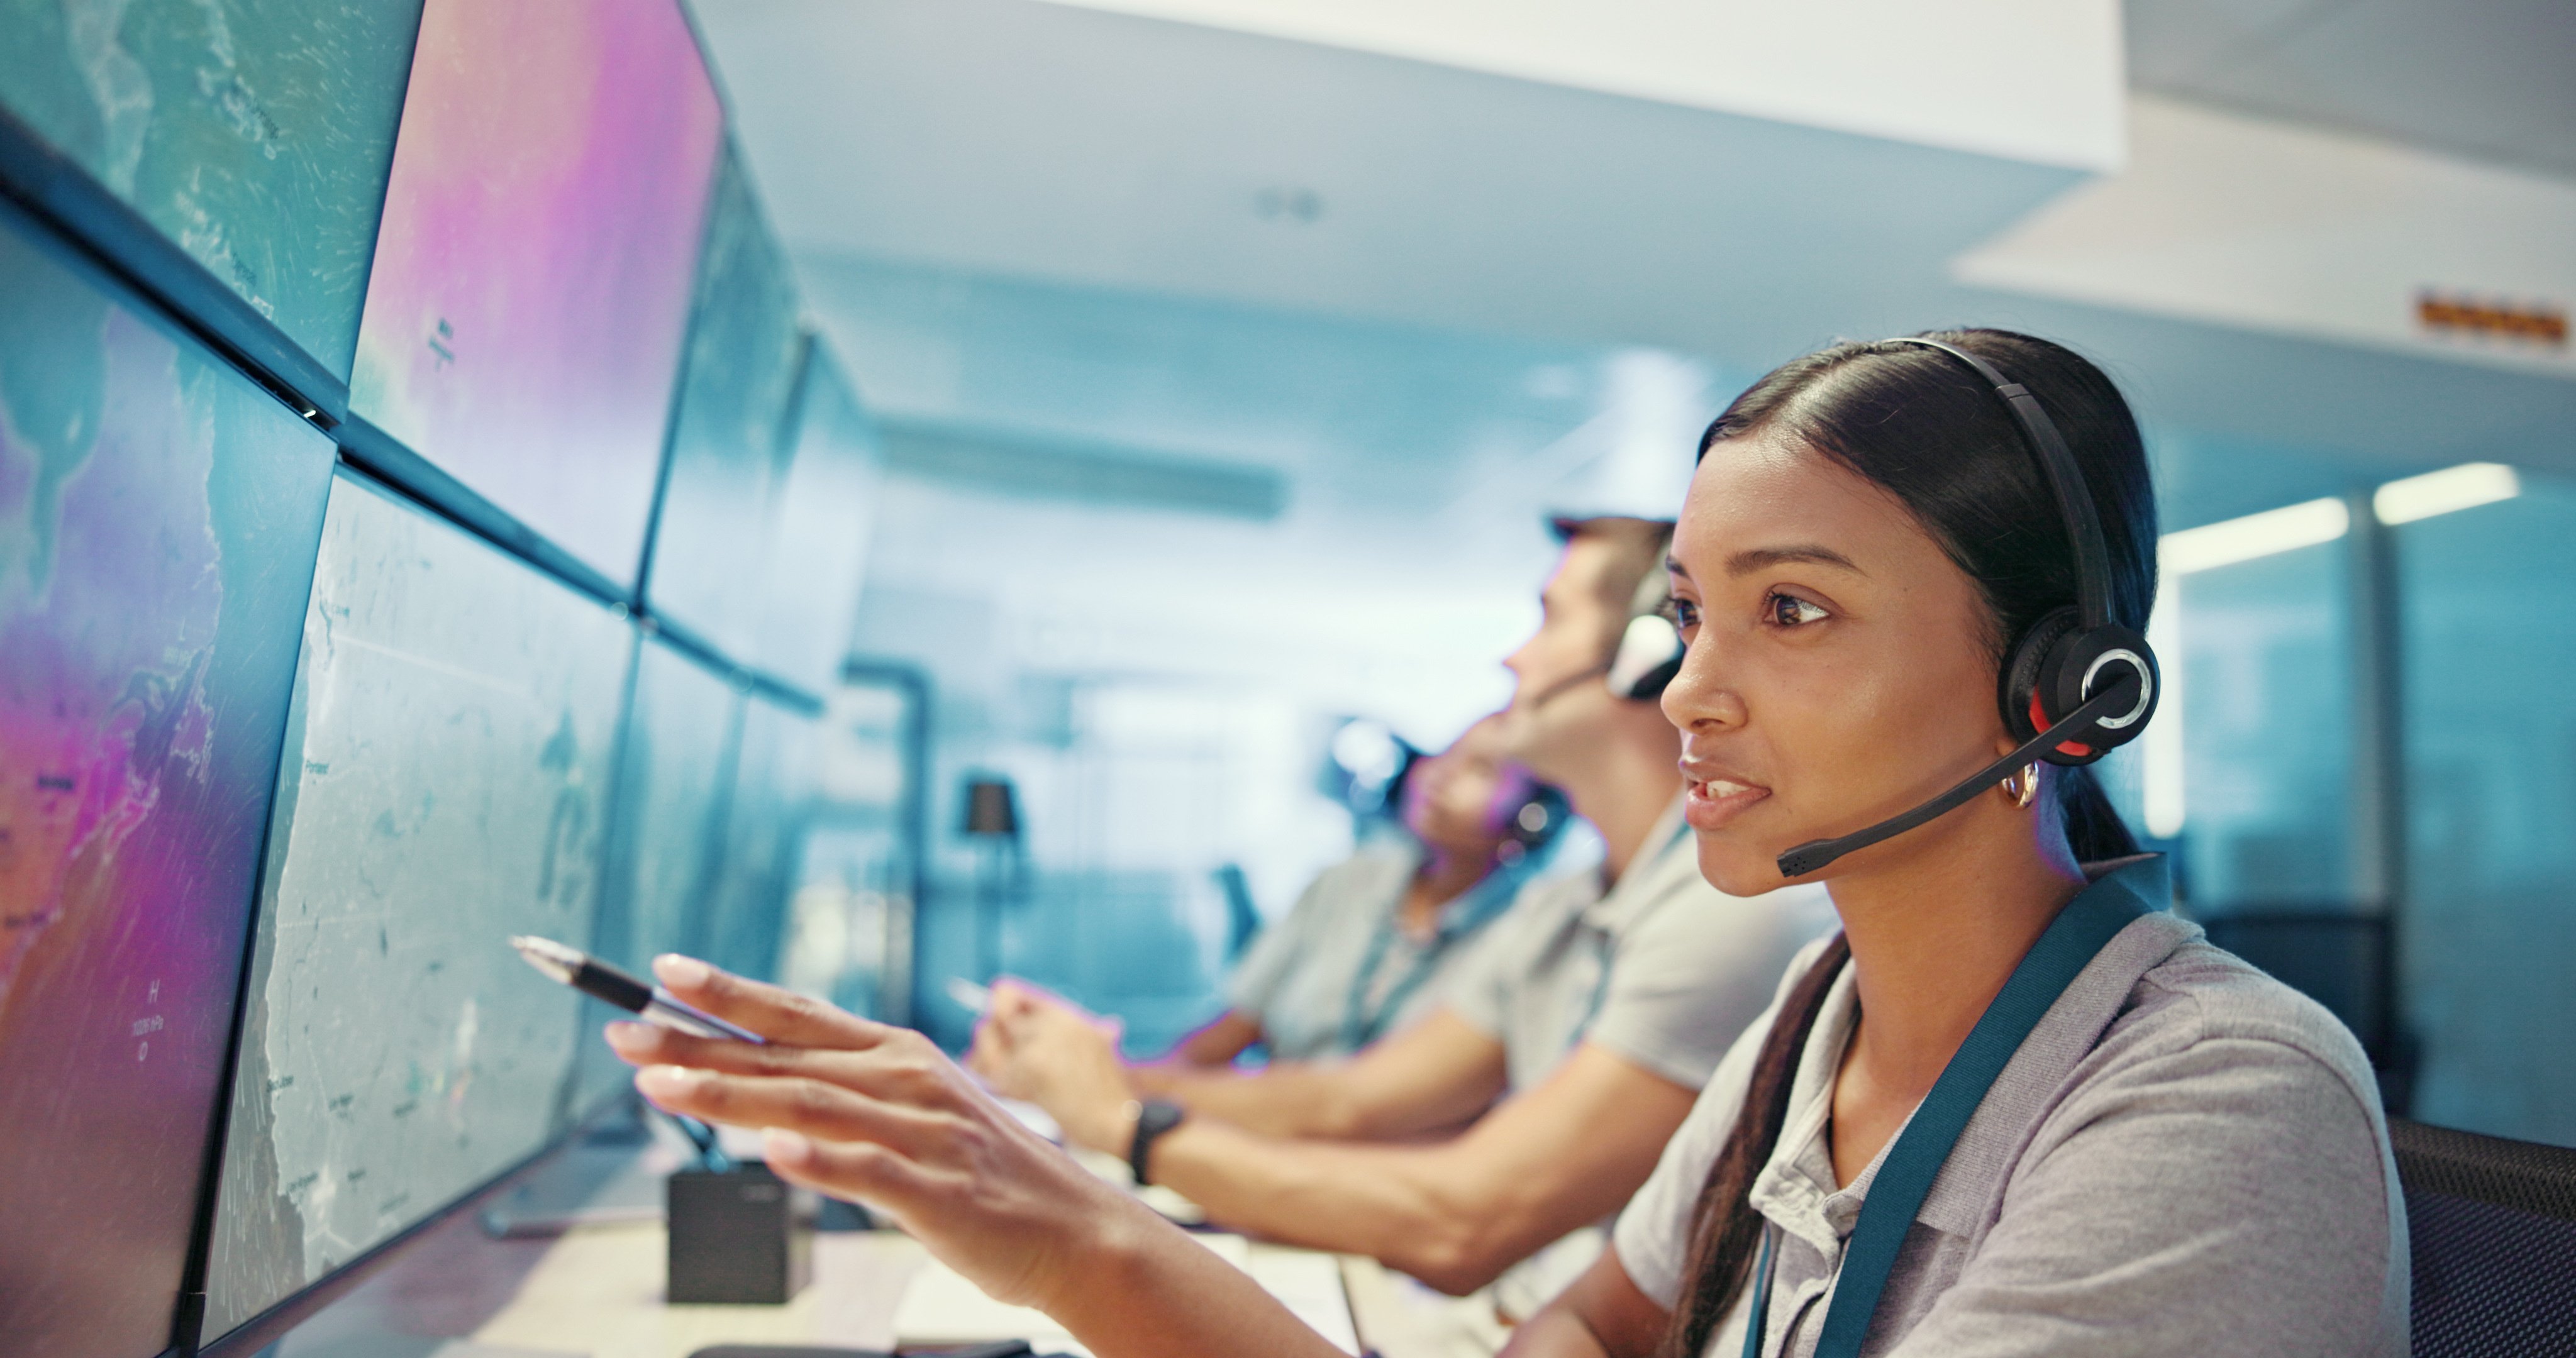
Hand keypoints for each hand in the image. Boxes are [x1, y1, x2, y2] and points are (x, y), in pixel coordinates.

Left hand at [606, 955, 1153, 1310]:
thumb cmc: (989, 1177)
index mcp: (898, 1056)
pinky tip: (773, 1151)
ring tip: (659, 1084)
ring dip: (729, 1092)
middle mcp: (905, 1081)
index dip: (729, 992)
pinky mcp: (936, 1190)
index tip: (662, 972)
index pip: (797, 1015)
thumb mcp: (917, 1115)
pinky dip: (816, 1159)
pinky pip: (866, 1171)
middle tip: (625, 1030)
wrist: (1078, 1232)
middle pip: (785, 1055)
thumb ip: (847, 1097)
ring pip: (809, 1104)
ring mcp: (921, 1133)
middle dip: (698, 1040)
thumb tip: (766, 1091)